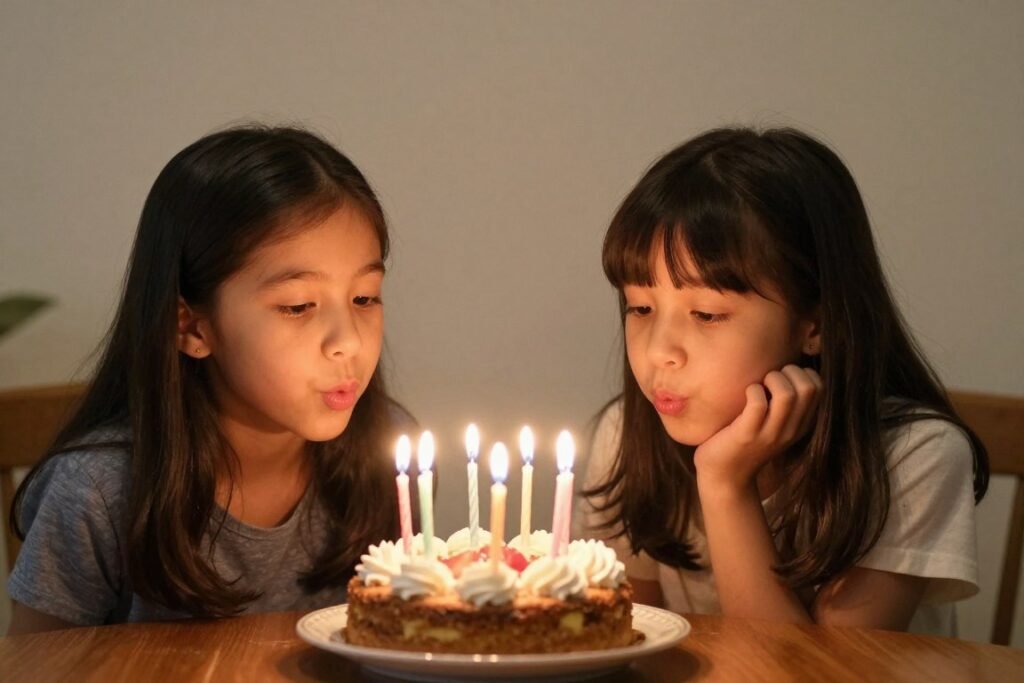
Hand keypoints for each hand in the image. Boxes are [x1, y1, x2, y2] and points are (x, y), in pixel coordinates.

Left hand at [693, 365, 821, 491]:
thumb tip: (784, 368)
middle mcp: (790, 430)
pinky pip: (757, 404)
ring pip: (787, 395)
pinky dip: (751, 391)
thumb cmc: (744, 442)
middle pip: (809, 388)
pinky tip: (744, 395)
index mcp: (800, 425)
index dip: (802, 373)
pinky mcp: (746, 435)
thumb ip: (784, 404)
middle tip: (769, 379)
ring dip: (771, 379)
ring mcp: (769, 434)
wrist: (724, 478)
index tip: (782, 377)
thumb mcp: (774, 425)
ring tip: (759, 385)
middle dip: (789, 371)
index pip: (819, 388)